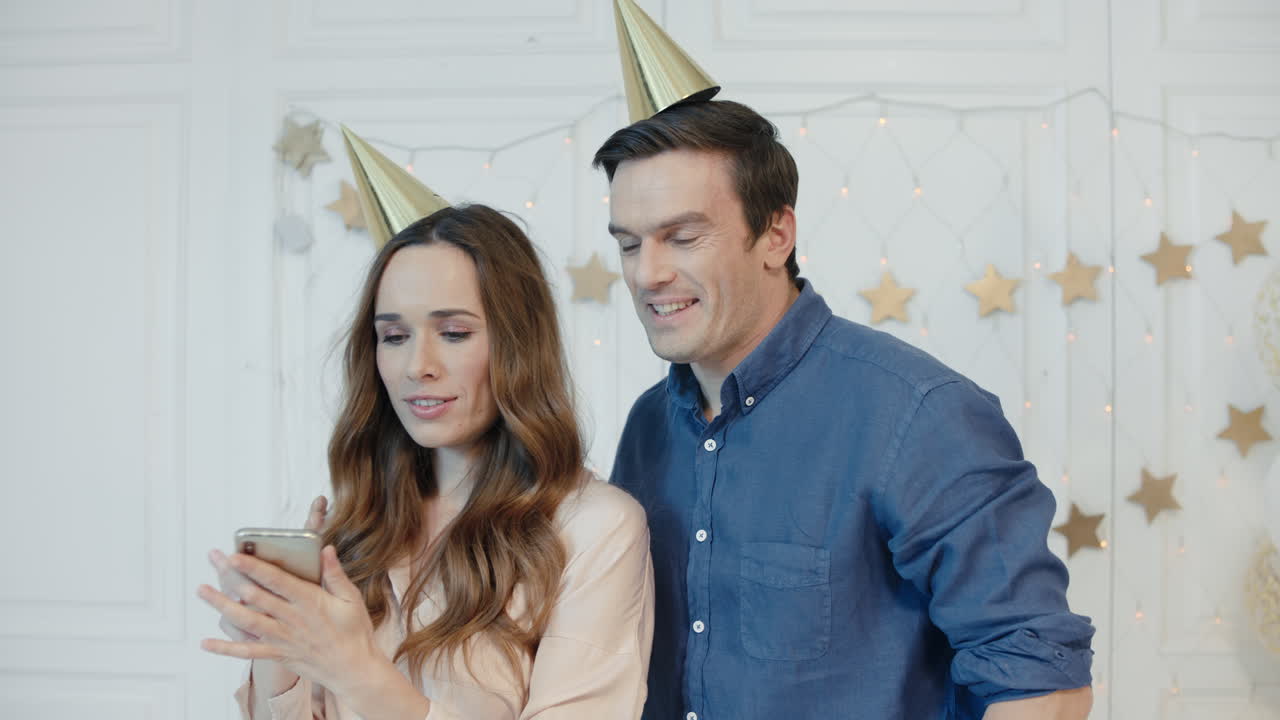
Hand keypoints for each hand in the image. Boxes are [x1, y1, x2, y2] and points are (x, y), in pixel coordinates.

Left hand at [198, 545, 381, 696]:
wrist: (353, 669)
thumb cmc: (354, 631)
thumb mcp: (351, 598)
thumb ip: (335, 574)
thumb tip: (325, 550)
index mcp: (309, 601)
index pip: (275, 580)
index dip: (253, 567)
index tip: (234, 555)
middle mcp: (291, 618)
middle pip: (253, 595)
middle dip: (230, 576)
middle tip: (213, 559)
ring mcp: (282, 638)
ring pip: (245, 620)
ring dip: (221, 605)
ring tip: (202, 590)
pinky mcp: (278, 654)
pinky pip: (247, 651)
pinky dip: (225, 648)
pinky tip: (205, 642)